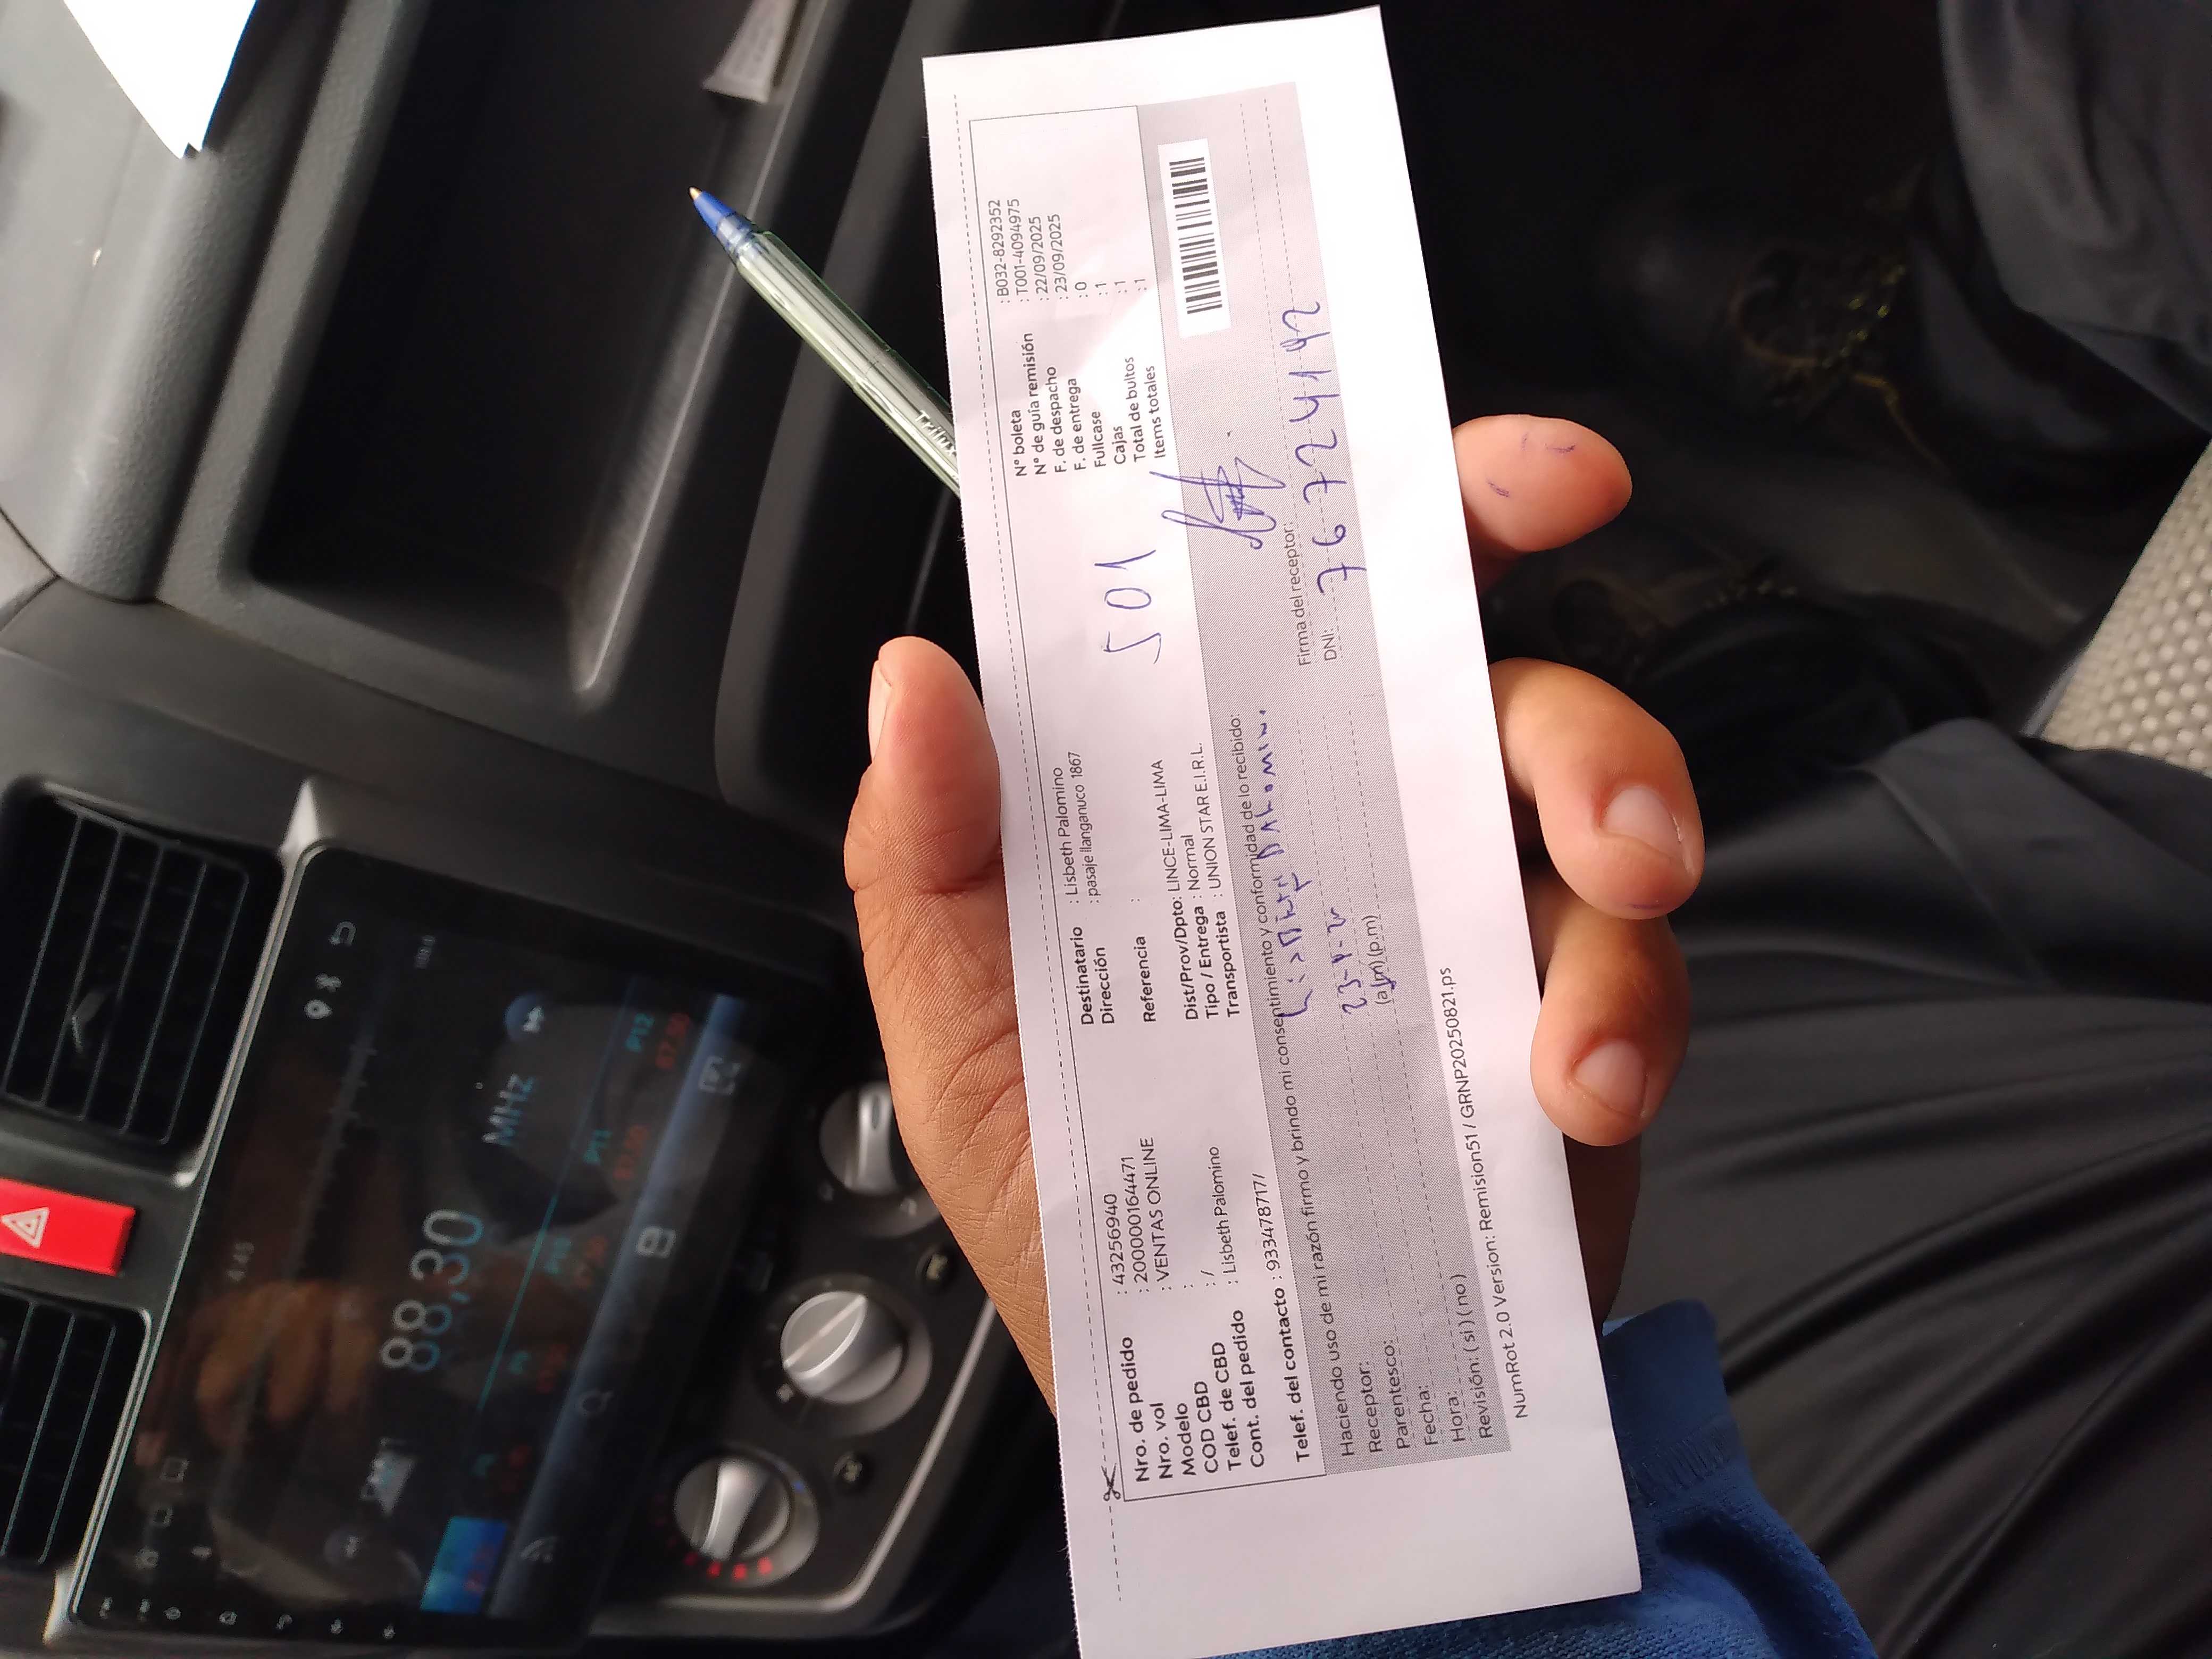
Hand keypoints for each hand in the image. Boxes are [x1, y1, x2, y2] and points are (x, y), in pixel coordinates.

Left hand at [846, 416, 1700, 1407]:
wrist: (1221, 1425)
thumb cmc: (1079, 1213)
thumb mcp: (964, 1046)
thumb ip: (933, 865)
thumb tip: (914, 678)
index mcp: (1222, 797)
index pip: (1315, 607)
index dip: (1422, 508)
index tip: (1532, 481)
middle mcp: (1359, 835)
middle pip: (1504, 686)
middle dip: (1582, 710)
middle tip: (1601, 799)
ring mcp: (1471, 940)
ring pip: (1603, 817)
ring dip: (1628, 856)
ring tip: (1584, 995)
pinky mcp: (1556, 1047)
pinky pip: (1638, 987)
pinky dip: (1624, 1022)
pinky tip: (1571, 1099)